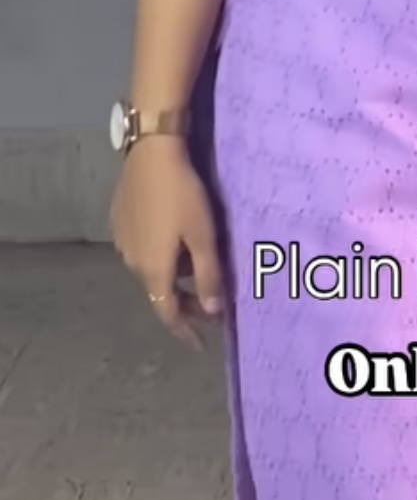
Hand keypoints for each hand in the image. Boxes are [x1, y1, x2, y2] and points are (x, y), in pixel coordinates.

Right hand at [110, 138, 224, 348]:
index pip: (168, 313)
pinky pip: (144, 252)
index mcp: (154, 269)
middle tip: (211, 308)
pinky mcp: (120, 224)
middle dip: (185, 305)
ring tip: (198, 273)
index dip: (185, 331)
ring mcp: (123, 243)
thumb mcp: (204, 236)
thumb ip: (208, 276)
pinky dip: (162, 258)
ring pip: (152, 272)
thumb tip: (213, 312)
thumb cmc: (183, 195)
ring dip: (174, 280)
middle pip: (160, 294)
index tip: (201, 345)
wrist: (151, 153)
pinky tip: (176, 244)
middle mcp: (133, 262)